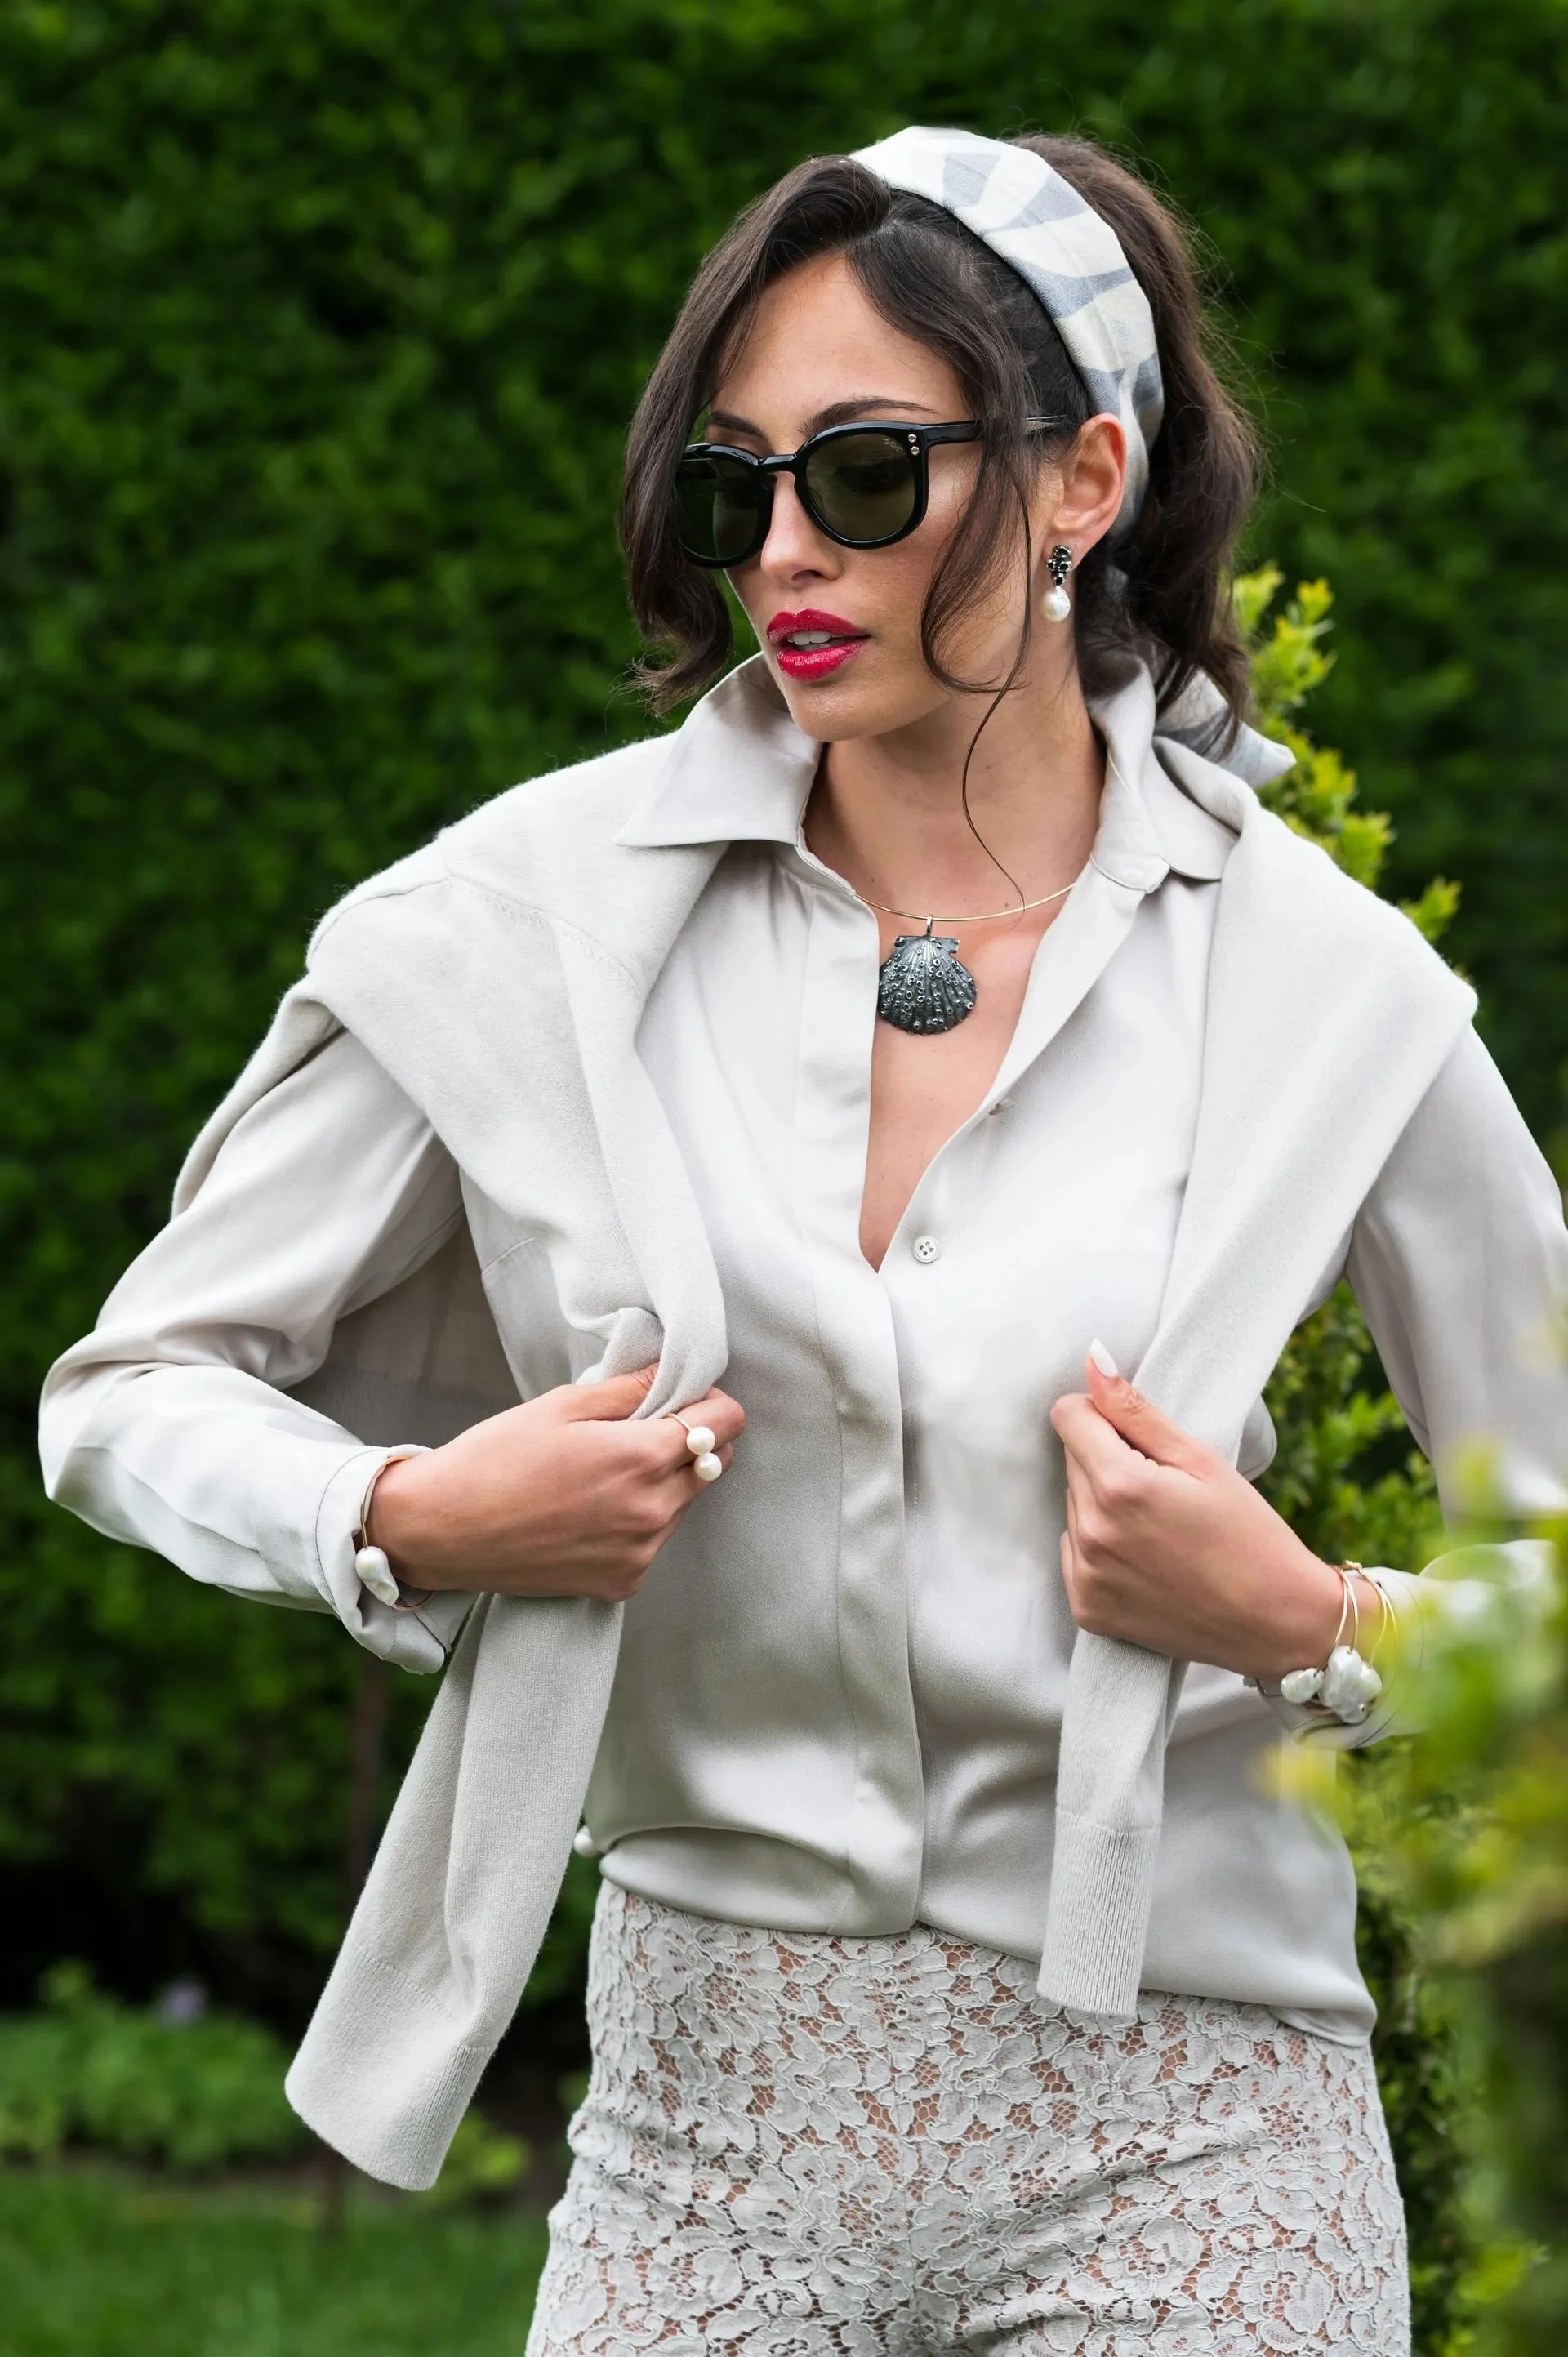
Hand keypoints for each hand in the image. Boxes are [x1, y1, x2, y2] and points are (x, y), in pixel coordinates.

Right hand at [368, 1365, 744, 1602]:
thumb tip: (670, 1373)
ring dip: (664, 1483)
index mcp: (643, 1459)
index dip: (711, 1402)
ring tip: (604, 1472)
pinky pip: (653, 1542)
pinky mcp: (622, 1583)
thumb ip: (629, 1389)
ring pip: (684, 1504)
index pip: (726, 1424)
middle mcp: (652, 1512)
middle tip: (641, 1429)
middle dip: (692, 1441)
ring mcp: (640, 1554)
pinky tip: (591, 1510)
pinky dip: (637, 1522)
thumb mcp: (561, 1406)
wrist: (442, 1531)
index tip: (685, 1397)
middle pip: (713, 1465)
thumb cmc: (494, 1460)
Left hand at [1050, 1348, 1365, 1680]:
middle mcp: (1092, 1532)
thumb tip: (1092, 1361)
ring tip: (1161, 1528)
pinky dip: (1100, 1550)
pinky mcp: (1087, 1610)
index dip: (1102, 1416)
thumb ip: (1136, 1410)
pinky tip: (1147, 1560)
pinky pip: (1074, 1555)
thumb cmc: (1249, 1534)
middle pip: (1072, 1462)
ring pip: (1073, 1507)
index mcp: (1120, 1486)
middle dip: (1108, 1461)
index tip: (1138, 1436)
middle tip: (1164, 1489)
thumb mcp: (1201, 1459)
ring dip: (1103, 1506)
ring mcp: (1087, 1575)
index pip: (1068, 1416)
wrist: (1276, 1622)